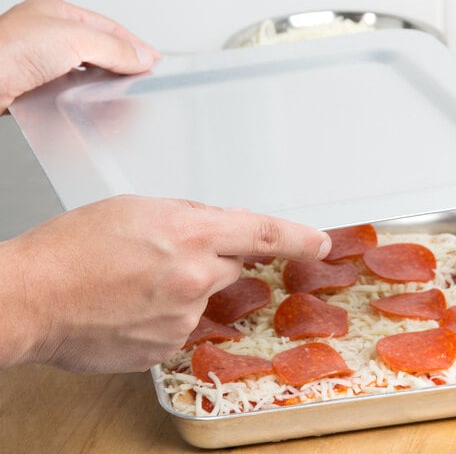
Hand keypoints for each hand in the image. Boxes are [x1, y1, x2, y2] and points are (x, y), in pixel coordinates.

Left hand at [0, 0, 159, 112]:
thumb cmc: (4, 52)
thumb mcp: (72, 39)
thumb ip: (112, 48)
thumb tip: (142, 58)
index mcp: (56, 13)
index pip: (108, 27)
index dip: (134, 43)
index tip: (154, 60)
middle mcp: (47, 36)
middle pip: (98, 51)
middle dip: (121, 66)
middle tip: (142, 80)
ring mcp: (39, 63)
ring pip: (84, 74)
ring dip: (104, 86)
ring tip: (122, 98)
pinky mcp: (32, 90)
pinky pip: (69, 94)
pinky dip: (85, 101)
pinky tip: (93, 108)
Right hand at [0, 196, 330, 373]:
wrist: (32, 298)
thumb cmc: (74, 247)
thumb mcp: (138, 209)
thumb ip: (190, 217)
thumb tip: (220, 226)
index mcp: (192, 235)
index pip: (264, 233)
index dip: (298, 237)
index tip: (321, 242)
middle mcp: (196, 278)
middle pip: (233, 265)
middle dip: (211, 258)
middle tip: (166, 254)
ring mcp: (183, 317)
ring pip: (203, 296)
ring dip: (183, 287)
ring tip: (135, 281)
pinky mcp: (167, 347)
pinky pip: (182, 323)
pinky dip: (165, 312)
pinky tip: (131, 305)